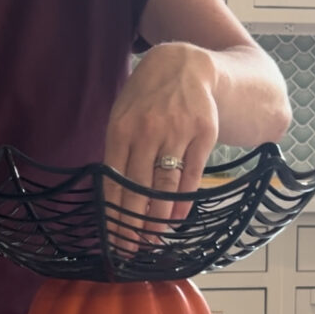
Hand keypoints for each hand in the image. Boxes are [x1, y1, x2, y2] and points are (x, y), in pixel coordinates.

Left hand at [103, 43, 218, 251]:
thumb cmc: (147, 97)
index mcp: (121, 128)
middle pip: (138, 187)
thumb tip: (111, 192)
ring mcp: (177, 132)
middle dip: (133, 223)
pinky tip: (177, 219)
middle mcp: (147, 131)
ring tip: (154, 240)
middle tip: (131, 248)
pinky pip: (191, 175)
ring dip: (159, 218)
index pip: (113, 179)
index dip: (112, 211)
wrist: (186, 65)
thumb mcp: (123, 114)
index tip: (111, 237)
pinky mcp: (203, 134)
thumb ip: (118, 149)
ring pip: (165, 185)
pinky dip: (183, 201)